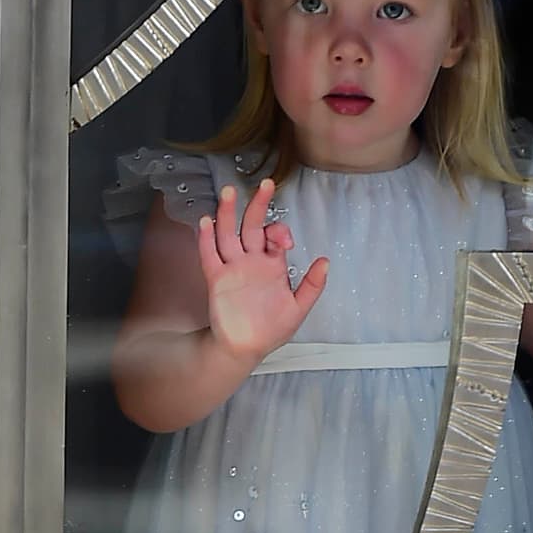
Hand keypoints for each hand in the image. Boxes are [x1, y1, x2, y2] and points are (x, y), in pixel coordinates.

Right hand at [196, 179, 327, 360]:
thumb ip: (313, 286)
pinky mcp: (217, 280)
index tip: (285, 240)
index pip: (275, 236)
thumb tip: (326, 261)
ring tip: (229, 192)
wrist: (244, 348)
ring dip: (228, 214)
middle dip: (258, 205)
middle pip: (252, 226)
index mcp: (272, 265)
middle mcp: (251, 261)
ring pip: (228, 234)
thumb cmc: (270, 329)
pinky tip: (206, 222)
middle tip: (265, 184)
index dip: (280, 231)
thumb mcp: (298, 309)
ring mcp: (232, 268)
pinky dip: (206, 239)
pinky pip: (210, 255)